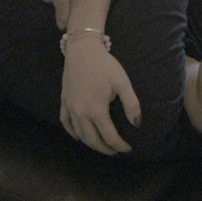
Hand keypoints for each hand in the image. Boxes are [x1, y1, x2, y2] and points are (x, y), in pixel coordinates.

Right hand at [59, 33, 137, 154]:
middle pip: (93, 140)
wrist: (82, 49)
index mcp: (96, 110)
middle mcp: (81, 113)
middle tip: (116, 151)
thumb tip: (137, 124)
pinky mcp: (64, 101)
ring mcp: (70, 107)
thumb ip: (131, 105)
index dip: (120, 146)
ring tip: (102, 145)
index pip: (109, 137)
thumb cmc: (104, 65)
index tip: (128, 149)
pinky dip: (72, 132)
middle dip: (105, 149)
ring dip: (91, 143)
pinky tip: (79, 136)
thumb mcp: (123, 82)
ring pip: (79, 134)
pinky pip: (65, 122)